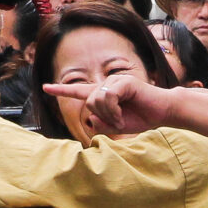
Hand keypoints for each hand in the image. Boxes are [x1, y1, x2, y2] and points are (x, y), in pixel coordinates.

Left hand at [51, 71, 173, 135]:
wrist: (162, 113)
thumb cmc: (141, 118)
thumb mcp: (115, 126)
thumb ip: (99, 124)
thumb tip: (90, 119)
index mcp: (102, 95)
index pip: (78, 92)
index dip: (61, 91)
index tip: (45, 88)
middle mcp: (106, 85)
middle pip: (88, 102)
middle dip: (101, 117)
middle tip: (117, 123)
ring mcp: (115, 81)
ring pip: (95, 100)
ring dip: (108, 115)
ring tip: (122, 119)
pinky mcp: (123, 81)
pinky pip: (108, 97)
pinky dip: (113, 110)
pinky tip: (123, 114)